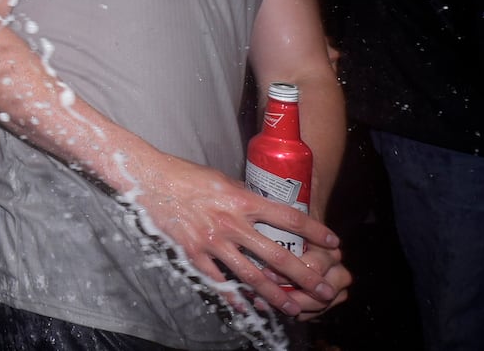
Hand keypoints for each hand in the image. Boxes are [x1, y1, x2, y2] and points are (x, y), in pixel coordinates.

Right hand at [126, 153, 343, 315]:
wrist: (150, 179)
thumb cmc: (185, 175)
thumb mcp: (222, 179)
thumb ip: (243, 196)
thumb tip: (264, 207)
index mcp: (241, 199)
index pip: (288, 216)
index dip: (314, 230)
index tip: (333, 241)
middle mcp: (231, 222)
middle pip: (276, 253)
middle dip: (303, 274)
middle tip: (323, 289)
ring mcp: (212, 241)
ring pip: (250, 274)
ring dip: (274, 294)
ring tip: (292, 308)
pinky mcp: (193, 253)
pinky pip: (219, 280)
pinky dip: (234, 296)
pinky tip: (247, 307)